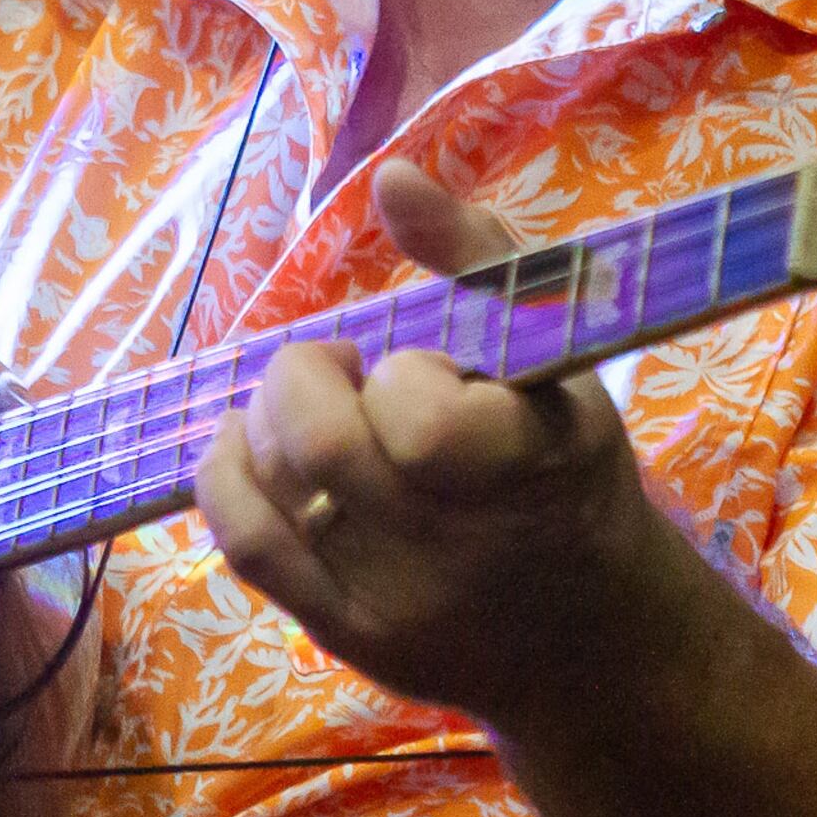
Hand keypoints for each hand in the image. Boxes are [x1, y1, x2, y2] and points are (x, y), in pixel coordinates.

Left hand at [193, 159, 653, 730]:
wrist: (592, 641)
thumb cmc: (569, 472)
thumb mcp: (559, 356)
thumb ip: (478, 256)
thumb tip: (392, 176)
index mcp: (530, 469)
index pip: (421, 418)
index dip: (405, 376)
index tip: (427, 371)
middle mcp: (458, 548)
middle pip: (324, 446)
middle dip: (307, 378)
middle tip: (341, 371)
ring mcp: (394, 599)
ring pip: (274, 484)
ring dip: (268, 418)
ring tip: (314, 412)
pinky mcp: (345, 634)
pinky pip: (245, 544)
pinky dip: (224, 474)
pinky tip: (250, 446)